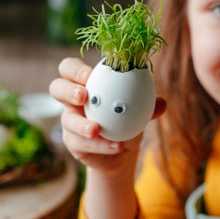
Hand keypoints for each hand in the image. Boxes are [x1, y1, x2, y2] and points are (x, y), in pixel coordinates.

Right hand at [49, 57, 165, 176]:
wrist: (122, 150)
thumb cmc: (128, 120)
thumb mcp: (139, 110)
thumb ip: (149, 105)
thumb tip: (162, 103)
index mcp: (86, 83)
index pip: (69, 68)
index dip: (75, 70)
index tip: (89, 75)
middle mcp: (72, 101)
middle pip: (56, 87)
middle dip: (67, 90)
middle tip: (84, 97)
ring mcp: (69, 122)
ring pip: (67, 120)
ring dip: (82, 124)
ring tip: (97, 129)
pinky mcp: (73, 143)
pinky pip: (82, 144)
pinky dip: (100, 145)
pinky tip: (116, 145)